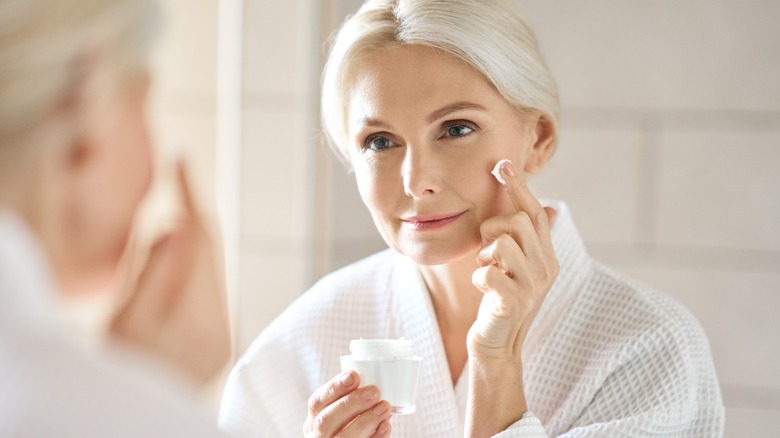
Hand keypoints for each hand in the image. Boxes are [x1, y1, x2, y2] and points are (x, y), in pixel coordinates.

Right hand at [109, 162, 230, 385]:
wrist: (138, 426)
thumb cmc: (120, 373)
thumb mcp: (125, 322)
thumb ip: (153, 273)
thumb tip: (176, 225)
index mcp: (197, 317)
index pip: (201, 239)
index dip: (191, 195)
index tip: (181, 159)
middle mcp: (219, 326)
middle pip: (211, 253)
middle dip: (192, 216)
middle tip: (177, 180)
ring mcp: (220, 336)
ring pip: (210, 271)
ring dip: (192, 243)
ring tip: (171, 218)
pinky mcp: (216, 343)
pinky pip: (208, 292)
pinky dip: (191, 270)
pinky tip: (173, 263)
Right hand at [304, 371, 392, 437]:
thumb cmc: (347, 424)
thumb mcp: (340, 412)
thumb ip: (351, 399)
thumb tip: (376, 382)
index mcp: (314, 419)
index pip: (317, 402)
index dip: (334, 388)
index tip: (353, 376)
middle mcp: (318, 435)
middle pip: (327, 420)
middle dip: (351, 403)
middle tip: (374, 391)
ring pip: (343, 437)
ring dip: (366, 420)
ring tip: (385, 407)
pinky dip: (376, 437)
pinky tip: (386, 425)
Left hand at [464, 161, 558, 435]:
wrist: (496, 345)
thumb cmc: (501, 301)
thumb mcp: (517, 267)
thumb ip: (527, 240)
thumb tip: (551, 207)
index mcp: (546, 256)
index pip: (536, 213)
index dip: (520, 188)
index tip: (502, 165)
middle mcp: (545, 268)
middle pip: (519, 221)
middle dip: (494, 227)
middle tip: (488, 249)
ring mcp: (532, 286)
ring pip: (504, 242)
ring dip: (486, 253)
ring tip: (487, 270)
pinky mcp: (514, 302)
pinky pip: (490, 272)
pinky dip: (479, 276)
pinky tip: (483, 288)